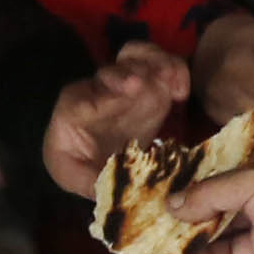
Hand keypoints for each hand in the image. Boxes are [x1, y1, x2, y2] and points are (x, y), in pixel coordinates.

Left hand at [40, 42, 189, 195]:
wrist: (90, 149)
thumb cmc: (76, 159)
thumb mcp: (71, 173)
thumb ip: (85, 181)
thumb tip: (108, 195)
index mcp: (74, 108)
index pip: (82, 97)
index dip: (101, 96)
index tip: (124, 95)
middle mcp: (100, 89)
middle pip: (113, 71)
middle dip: (128, 75)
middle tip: (143, 85)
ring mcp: (127, 84)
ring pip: (137, 58)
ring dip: (155, 64)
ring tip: (173, 83)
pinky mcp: (150, 85)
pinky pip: (161, 66)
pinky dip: (174, 71)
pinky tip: (182, 92)